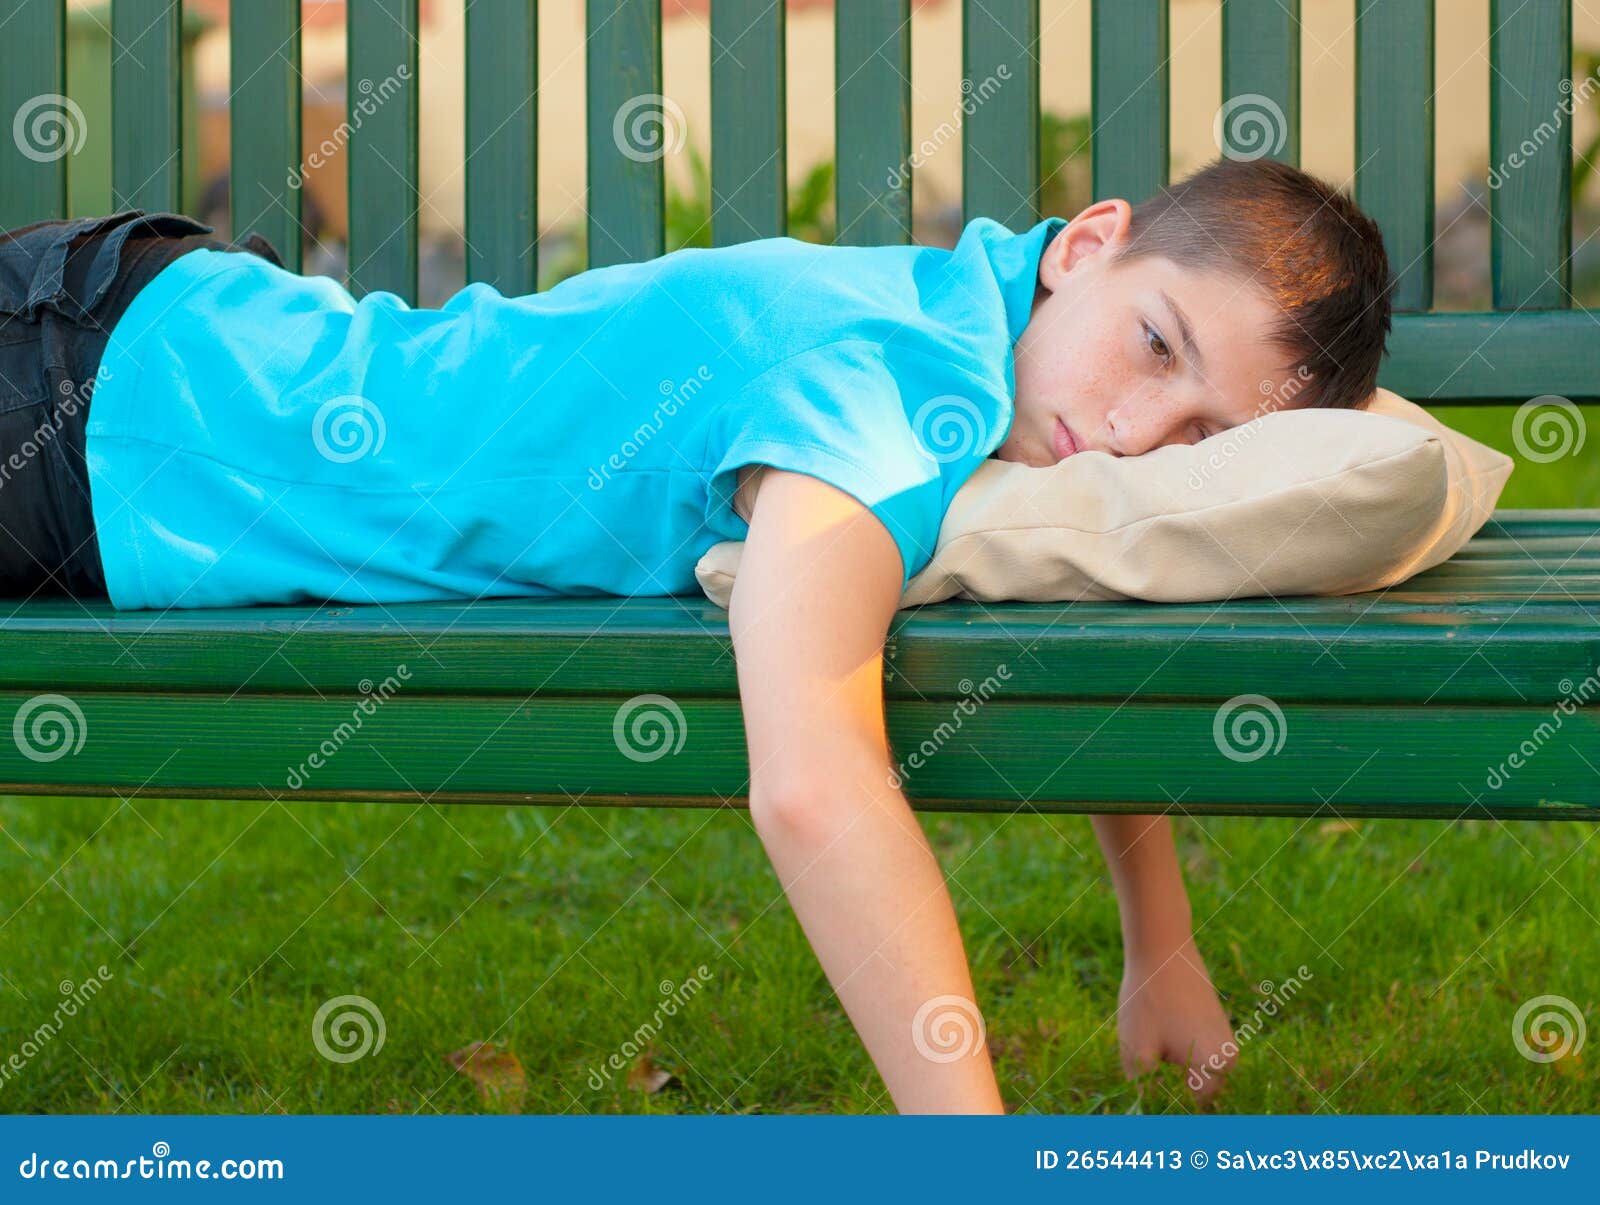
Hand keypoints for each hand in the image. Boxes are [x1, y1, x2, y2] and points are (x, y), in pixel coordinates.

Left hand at [1116, 937, 1235, 1106]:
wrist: (1161, 945)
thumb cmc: (1149, 998)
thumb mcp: (1135, 1051)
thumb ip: (1144, 1092)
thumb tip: (1144, 1120)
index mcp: (1217, 1070)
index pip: (1193, 1112)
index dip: (1168, 1114)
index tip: (1151, 1110)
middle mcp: (1230, 1059)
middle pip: (1194, 1095)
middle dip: (1170, 1094)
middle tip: (1145, 1078)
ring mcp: (1224, 1041)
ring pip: (1192, 1073)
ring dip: (1170, 1073)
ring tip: (1148, 1053)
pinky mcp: (1214, 1026)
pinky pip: (1193, 1053)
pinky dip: (1174, 1052)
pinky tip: (1156, 1033)